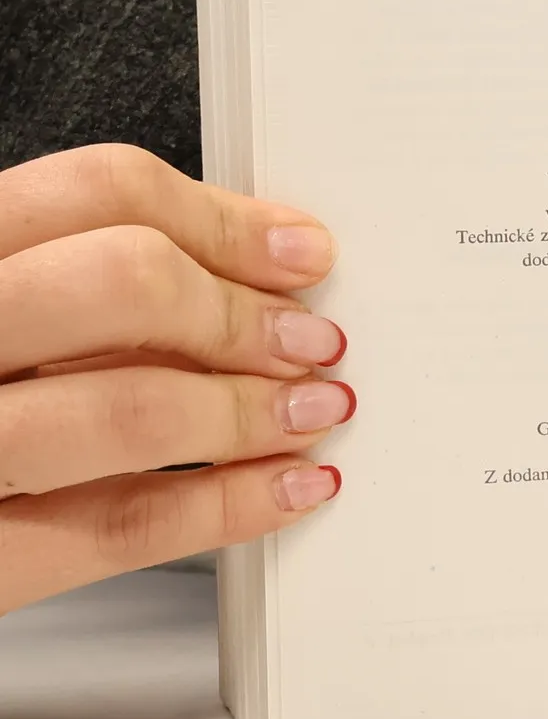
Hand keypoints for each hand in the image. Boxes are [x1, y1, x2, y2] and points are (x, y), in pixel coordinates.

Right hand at [0, 145, 350, 614]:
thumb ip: (65, 281)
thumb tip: (241, 260)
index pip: (93, 190)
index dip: (223, 219)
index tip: (297, 251)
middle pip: (122, 283)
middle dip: (242, 313)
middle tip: (309, 339)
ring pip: (129, 407)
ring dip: (251, 410)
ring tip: (311, 411)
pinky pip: (117, 527)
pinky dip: (228, 507)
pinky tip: (284, 489)